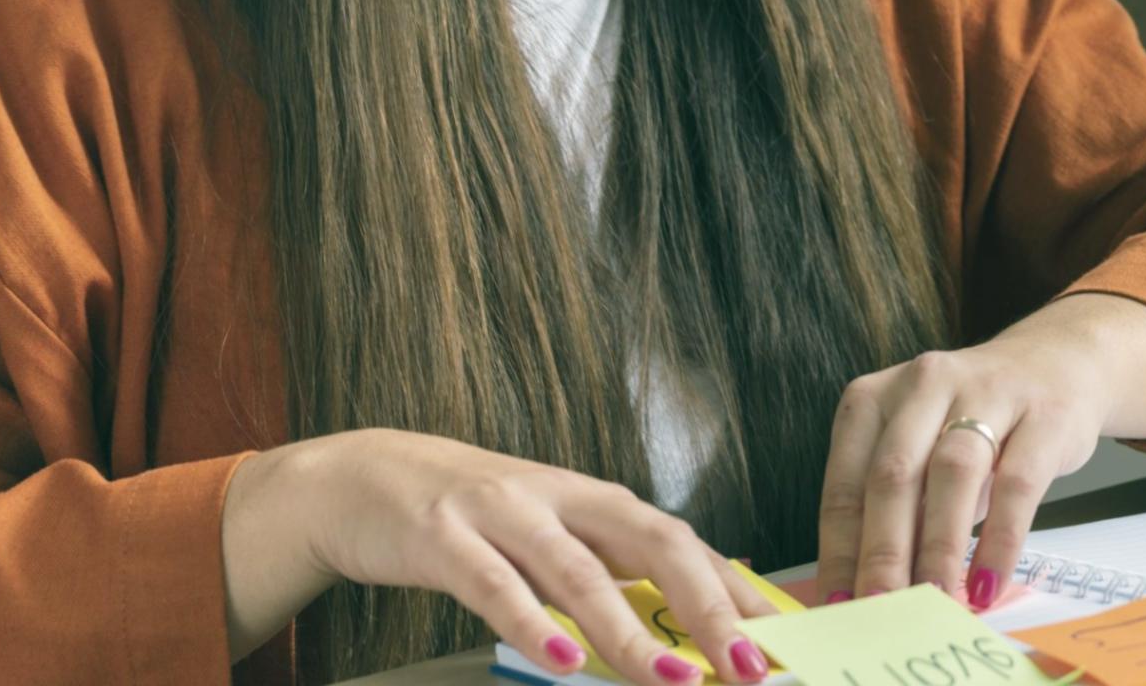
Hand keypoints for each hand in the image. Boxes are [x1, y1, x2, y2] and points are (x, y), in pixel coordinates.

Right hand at [221, 428, 778, 683]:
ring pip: (580, 574)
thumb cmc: (472, 520)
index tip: (785, 639)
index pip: (686, 544)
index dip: (738, 590)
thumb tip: (683, 633)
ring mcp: (502, 513)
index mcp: (598, 502)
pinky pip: (495, 585)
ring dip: (632, 633)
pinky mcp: (443, 536)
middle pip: (654, 546)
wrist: (360, 480)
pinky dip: (532, 625)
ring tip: (674, 681)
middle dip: (709, 609)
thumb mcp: (549, 540)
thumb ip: (607, 579)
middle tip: (750, 667)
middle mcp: (561, 499)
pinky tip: (564, 663)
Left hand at [812, 336, 1108, 610]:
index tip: (839, 605)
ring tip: (933, 603)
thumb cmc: (974, 420)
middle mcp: (924, 385)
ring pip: (952, 474)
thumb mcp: (921, 449)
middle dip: (882, 553)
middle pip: (894, 476)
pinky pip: (1018, 484)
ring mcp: (986, 393)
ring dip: (938, 547)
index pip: (846, 482)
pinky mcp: (1043, 416)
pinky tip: (988, 584)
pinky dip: (1000, 541)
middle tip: (880, 611)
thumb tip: (871, 590)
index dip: (839, 550)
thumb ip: (897, 507)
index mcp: (875, 397)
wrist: (1058, 362)